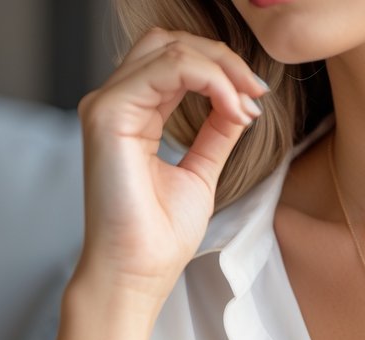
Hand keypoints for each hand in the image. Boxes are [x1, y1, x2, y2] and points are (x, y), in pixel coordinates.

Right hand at [72, 27, 269, 307]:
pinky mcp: (108, 114)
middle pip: (168, 42)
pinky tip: (232, 107)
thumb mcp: (201, 172)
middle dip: (221, 58)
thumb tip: (241, 101)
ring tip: (248, 100)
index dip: (221, 69)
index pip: (174, 61)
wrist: (139, 272)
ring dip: (220, 67)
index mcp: (132, 115)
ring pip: (168, 48)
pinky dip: (209, 80)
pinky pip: (166, 69)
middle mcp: (114, 104)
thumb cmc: (160, 236)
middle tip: (256, 89)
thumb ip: (216, 132)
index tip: (257, 99)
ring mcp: (106, 105)